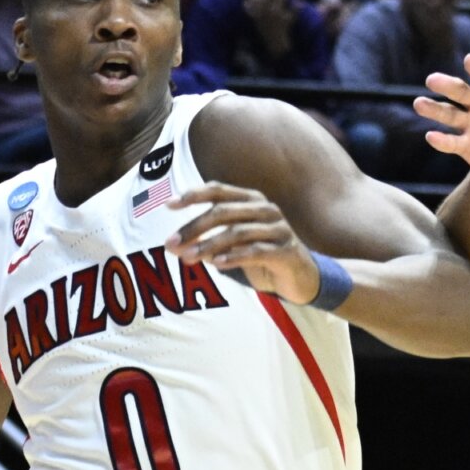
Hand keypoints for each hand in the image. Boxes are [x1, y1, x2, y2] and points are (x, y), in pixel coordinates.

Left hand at [164, 181, 322, 299]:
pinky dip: (233, 257)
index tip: (168, 206)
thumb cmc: (262, 258)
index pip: (218, 190)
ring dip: (209, 245)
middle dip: (194, 226)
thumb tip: (173, 245)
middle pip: (223, 212)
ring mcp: (278, 229)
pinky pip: (256, 252)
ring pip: (237, 232)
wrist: (301, 279)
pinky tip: (216, 265)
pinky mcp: (286, 251)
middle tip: (172, 243)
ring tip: (188, 258)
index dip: (193, 195)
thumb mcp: (233, 247)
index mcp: (251, 200)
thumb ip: (207, 241)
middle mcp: (266, 209)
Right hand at [415, 24, 469, 184]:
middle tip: (432, 80)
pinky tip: (430, 136)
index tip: (469, 61)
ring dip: (434, 110)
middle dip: (447, 86)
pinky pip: (452, 143)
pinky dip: (442, 141)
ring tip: (419, 103)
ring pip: (449, 115)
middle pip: (459, 92)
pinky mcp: (467, 147)